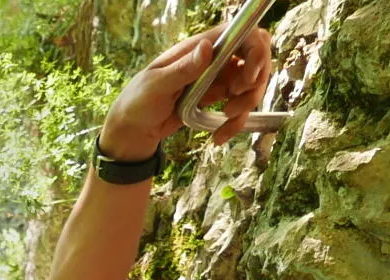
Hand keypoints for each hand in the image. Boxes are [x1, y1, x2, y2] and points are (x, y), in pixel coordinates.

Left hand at [101, 22, 275, 159]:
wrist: (134, 129)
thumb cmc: (138, 100)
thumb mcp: (157, 85)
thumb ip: (183, 68)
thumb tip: (206, 47)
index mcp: (198, 47)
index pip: (240, 33)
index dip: (254, 50)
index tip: (247, 76)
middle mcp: (213, 59)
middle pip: (254, 58)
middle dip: (255, 80)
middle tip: (236, 99)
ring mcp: (218, 78)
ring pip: (251, 84)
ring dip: (246, 103)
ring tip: (227, 118)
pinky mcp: (218, 99)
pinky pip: (239, 107)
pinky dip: (235, 123)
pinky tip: (219, 136)